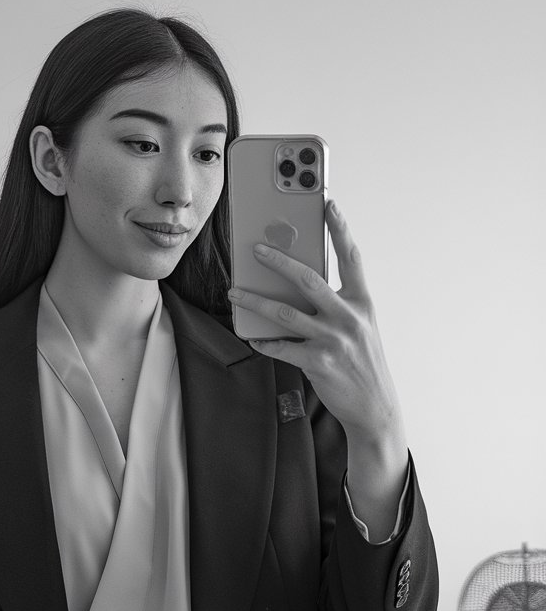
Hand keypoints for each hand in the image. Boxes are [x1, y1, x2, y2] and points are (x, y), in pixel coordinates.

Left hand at [228, 200, 403, 442]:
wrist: (375, 406)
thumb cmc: (363, 363)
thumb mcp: (360, 327)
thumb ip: (336, 305)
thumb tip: (299, 287)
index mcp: (361, 303)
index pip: (352, 258)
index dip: (340, 229)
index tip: (328, 204)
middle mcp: (348, 317)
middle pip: (308, 279)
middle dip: (278, 260)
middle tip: (255, 249)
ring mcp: (333, 340)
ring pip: (284, 312)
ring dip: (254, 301)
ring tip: (235, 292)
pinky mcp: (318, 362)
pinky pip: (281, 347)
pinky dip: (263, 341)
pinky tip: (250, 335)